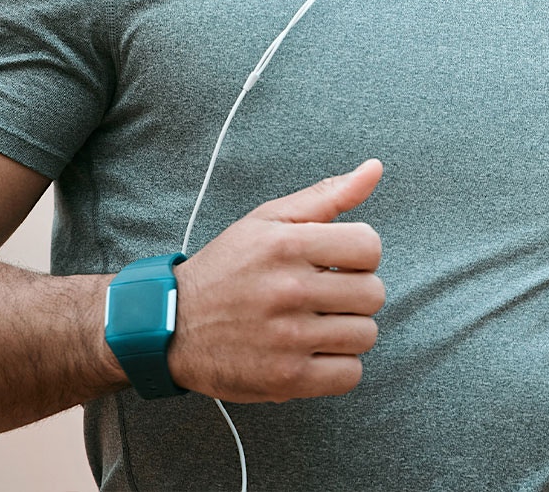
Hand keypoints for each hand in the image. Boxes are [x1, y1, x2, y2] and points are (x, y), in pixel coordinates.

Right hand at [165, 159, 384, 403]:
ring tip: (320, 322)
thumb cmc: (228, 266)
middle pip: (373, 293)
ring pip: (366, 334)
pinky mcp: (286, 379)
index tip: (339, 261)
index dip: (361, 252)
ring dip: (349, 330)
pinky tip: (316, 351)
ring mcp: (288, 338)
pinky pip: (350, 375)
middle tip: (329, 294)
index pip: (369, 246)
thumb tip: (375, 168)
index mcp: (287, 245)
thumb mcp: (270, 219)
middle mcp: (289, 290)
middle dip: (357, 292)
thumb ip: (327, 195)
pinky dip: (340, 366)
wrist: (173, 324)